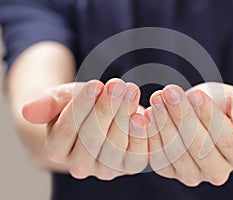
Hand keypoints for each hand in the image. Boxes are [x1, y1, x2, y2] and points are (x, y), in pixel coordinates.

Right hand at [23, 79, 147, 179]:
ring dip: (125, 115)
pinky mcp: (128, 166)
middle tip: (116, 85)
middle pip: (92, 140)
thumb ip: (47, 104)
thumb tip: (28, 110)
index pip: (66, 131)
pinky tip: (143, 113)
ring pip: (115, 147)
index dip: (81, 107)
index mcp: (57, 150)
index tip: (95, 84)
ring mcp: (105, 169)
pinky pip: (137, 155)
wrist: (104, 115)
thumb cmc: (82, 105)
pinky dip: (141, 134)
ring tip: (130, 91)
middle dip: (106, 109)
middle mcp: (80, 165)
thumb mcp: (63, 99)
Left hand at [146, 83, 232, 185]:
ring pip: (177, 153)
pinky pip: (159, 157)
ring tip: (157, 98)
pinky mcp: (169, 171)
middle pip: (199, 148)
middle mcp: (217, 172)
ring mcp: (192, 174)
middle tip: (169, 92)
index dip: (210, 116)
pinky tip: (148, 114)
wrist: (202, 114)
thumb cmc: (222, 106)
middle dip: (183, 117)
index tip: (196, 94)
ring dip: (164, 124)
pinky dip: (152, 135)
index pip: (226, 139)